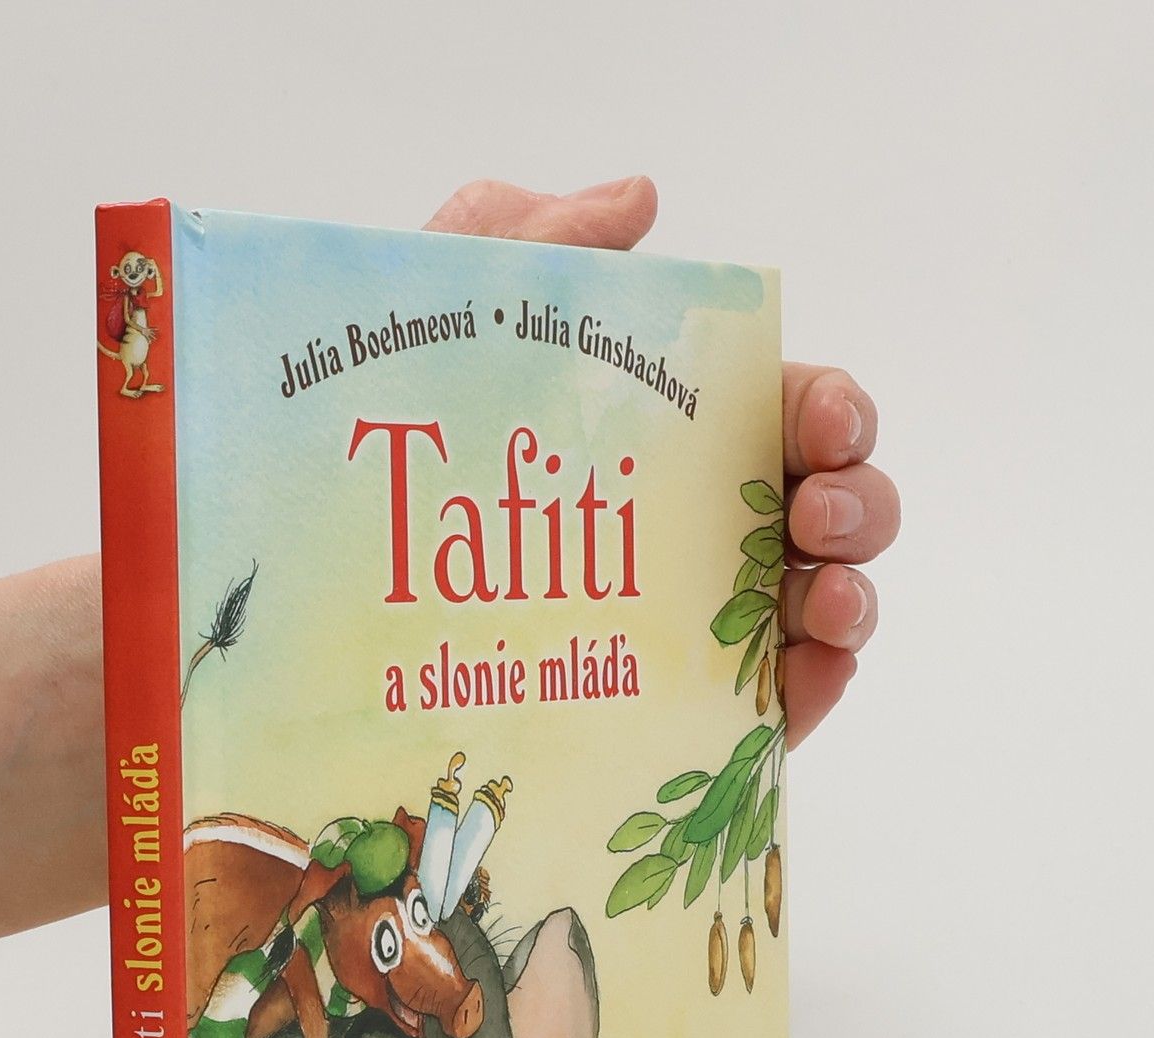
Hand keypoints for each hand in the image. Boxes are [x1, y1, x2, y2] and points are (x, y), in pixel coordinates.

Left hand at [426, 178, 898, 747]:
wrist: (297, 616)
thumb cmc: (369, 461)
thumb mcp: (429, 330)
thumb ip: (522, 243)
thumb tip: (639, 201)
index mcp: (663, 436)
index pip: (784, 411)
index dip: (829, 407)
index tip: (816, 418)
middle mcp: (691, 529)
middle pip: (826, 509)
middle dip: (857, 501)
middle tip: (814, 513)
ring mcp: (689, 630)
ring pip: (818, 608)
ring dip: (853, 597)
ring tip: (827, 599)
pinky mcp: (672, 720)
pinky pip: (770, 713)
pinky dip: (814, 690)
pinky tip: (809, 672)